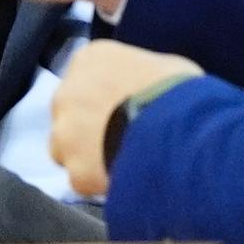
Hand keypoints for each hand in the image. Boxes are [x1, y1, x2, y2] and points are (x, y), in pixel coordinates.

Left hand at [47, 40, 201, 201]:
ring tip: (122, 163)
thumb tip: (148, 89)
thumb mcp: (165, 66)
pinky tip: (126, 181)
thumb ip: (142, 76)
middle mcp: (66, 93)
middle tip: (122, 138)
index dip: (106, 97)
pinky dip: (100, 183)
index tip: (124, 109)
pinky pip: (83, 180)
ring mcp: (65, 133)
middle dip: (90, 126)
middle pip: (71, 114)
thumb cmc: (178, 89)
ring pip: (66, 149)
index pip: (86, 77)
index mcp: (89, 60)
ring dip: (86, 156)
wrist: (177, 127)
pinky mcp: (75, 169)